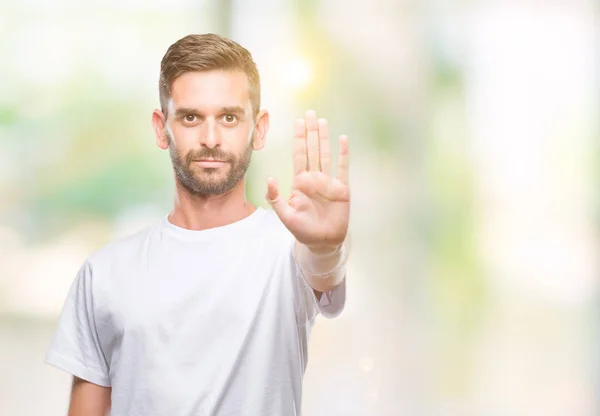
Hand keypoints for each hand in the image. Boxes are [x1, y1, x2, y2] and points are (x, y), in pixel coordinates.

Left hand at [266, 110, 349, 251]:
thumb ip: (276, 198)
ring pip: (325, 155)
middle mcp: (314, 178)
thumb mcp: (285, 216)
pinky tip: (343, 139)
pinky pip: (342, 168)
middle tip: (309, 113)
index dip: (299, 139)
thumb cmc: (303, 230)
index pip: (299, 155)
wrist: (322, 242)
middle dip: (310, 132)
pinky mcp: (341, 189)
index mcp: (300, 182)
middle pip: (312, 150)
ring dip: (324, 138)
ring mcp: (328, 182)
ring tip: (322, 121)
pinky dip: (343, 154)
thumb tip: (270, 178)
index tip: (298, 122)